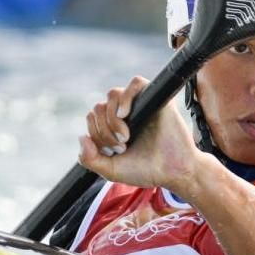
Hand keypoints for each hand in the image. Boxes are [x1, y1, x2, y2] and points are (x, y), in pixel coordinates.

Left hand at [77, 76, 200, 191]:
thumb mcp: (111, 170)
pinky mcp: (155, 98)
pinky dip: (126, 97)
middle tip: (122, 146)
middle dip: (104, 130)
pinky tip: (125, 115)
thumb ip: (89, 159)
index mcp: (114, 126)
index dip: (96, 134)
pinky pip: (135, 82)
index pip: (93, 118)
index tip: (113, 152)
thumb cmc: (146, 170)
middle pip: (99, 107)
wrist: (173, 171)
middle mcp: (126, 113)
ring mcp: (139, 104)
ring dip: (112, 118)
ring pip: (112, 94)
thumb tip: (81, 138)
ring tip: (125, 136)